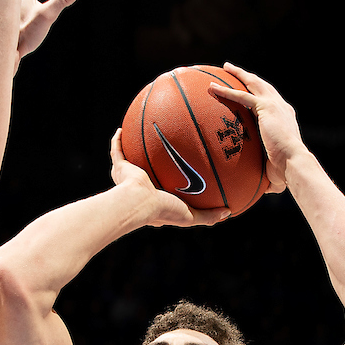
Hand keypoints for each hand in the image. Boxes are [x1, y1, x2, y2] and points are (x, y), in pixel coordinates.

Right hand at [110, 131, 229, 227]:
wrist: (140, 203)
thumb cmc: (164, 210)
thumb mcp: (191, 216)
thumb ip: (208, 215)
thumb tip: (228, 212)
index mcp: (155, 198)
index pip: (164, 188)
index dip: (171, 181)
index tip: (180, 171)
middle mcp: (141, 186)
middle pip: (148, 169)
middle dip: (154, 160)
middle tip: (165, 148)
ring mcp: (129, 176)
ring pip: (130, 159)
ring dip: (134, 147)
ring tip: (143, 133)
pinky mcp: (120, 168)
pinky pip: (116, 150)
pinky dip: (117, 140)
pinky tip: (122, 128)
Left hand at [207, 63, 305, 191]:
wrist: (293, 163)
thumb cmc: (286, 172)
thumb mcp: (273, 171)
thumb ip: (263, 175)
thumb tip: (255, 192)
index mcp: (284, 118)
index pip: (270, 102)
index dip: (259, 95)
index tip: (249, 91)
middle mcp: (281, 107)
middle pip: (262, 86)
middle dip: (248, 77)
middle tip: (233, 71)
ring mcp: (274, 105)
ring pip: (253, 84)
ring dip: (238, 75)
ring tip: (225, 68)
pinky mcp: (265, 108)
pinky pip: (242, 96)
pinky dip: (226, 91)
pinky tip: (212, 88)